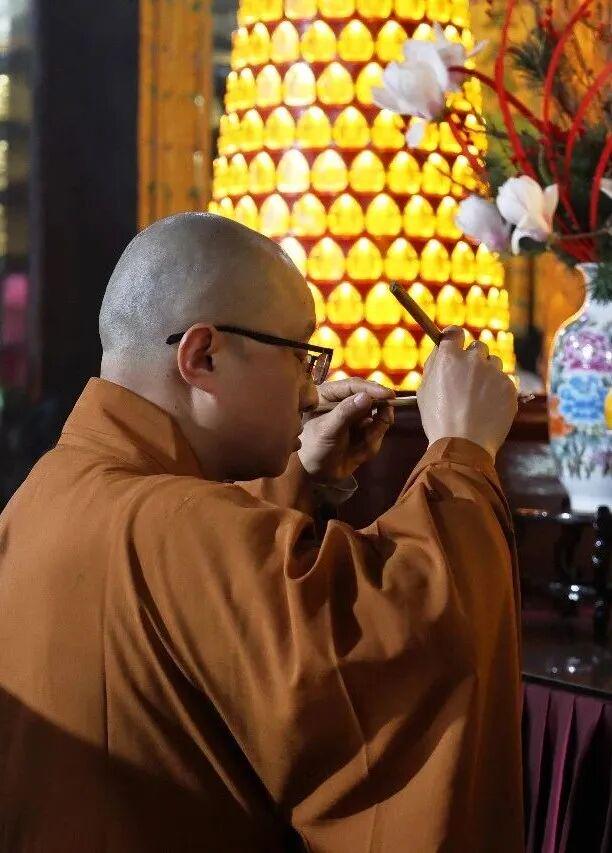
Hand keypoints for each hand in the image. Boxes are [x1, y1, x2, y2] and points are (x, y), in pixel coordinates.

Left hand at [298, 379, 394, 483]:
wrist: (317, 474)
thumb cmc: (313, 448)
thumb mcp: (327, 430)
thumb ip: (346, 413)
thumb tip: (366, 397)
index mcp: (328, 394)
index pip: (353, 385)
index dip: (372, 389)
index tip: (388, 395)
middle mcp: (343, 401)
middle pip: (370, 397)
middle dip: (378, 410)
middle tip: (386, 417)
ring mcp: (355, 415)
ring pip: (377, 415)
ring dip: (374, 431)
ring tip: (362, 444)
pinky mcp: (363, 429)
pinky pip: (377, 430)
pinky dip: (373, 441)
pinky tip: (359, 452)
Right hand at [417, 327, 517, 459]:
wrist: (464, 444)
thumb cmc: (439, 420)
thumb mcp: (424, 391)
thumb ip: (434, 366)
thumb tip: (440, 352)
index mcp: (449, 358)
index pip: (455, 332)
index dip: (454, 337)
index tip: (455, 342)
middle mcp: (473, 360)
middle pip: (478, 346)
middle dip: (473, 358)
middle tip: (468, 377)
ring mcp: (494, 373)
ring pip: (494, 363)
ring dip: (487, 373)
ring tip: (478, 396)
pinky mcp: (509, 387)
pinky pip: (505, 382)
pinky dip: (498, 391)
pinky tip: (488, 407)